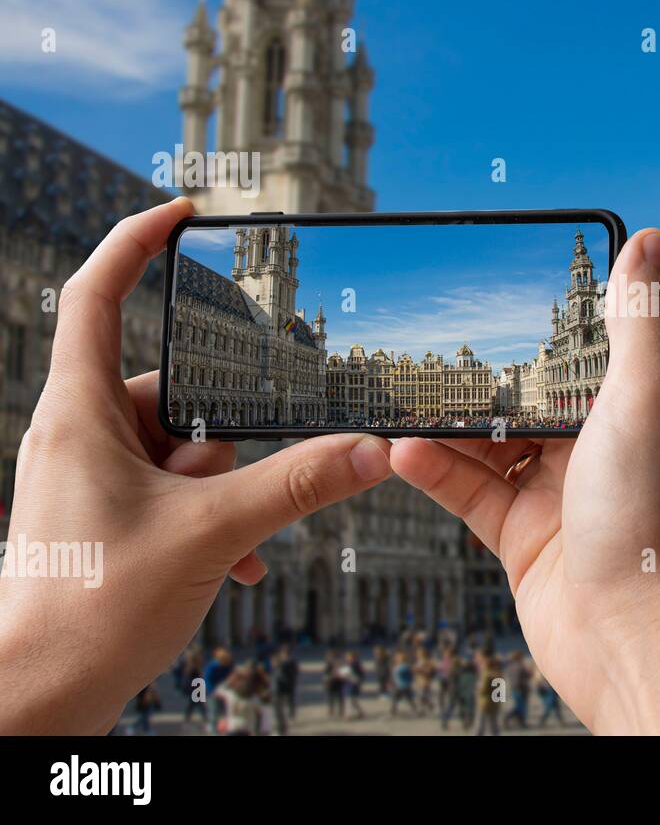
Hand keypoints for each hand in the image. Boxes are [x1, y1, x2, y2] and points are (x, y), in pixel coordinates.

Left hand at [0, 198, 393, 733]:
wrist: (38, 698)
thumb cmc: (88, 614)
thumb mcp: (211, 535)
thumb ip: (297, 484)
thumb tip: (369, 449)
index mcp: (80, 414)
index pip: (96, 296)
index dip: (136, 241)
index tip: (184, 213)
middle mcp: (81, 435)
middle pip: (174, 391)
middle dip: (222, 442)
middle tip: (223, 496)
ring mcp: (93, 476)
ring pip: (184, 449)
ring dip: (223, 492)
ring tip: (227, 545)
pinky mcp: (108, 513)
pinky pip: (175, 490)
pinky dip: (211, 518)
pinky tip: (233, 563)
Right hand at [390, 229, 659, 733]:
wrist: (631, 633)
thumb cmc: (651, 512)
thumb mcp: (646, 395)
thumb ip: (640, 319)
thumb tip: (654, 239)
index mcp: (637, 412)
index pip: (586, 353)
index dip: (546, 326)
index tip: (498, 289)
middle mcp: (600, 452)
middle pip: (530, 398)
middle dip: (485, 375)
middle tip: (430, 343)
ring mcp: (559, 496)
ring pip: (492, 444)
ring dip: (449, 422)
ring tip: (402, 392)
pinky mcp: (522, 538)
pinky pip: (469, 491)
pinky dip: (436, 469)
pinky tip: (400, 448)